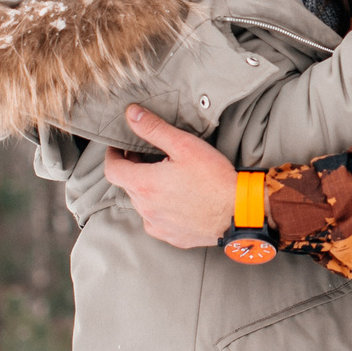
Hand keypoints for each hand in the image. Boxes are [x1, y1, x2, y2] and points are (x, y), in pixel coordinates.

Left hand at [103, 105, 238, 248]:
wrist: (239, 212)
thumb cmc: (214, 177)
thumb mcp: (184, 145)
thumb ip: (154, 129)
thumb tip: (131, 114)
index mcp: (144, 184)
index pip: (112, 170)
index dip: (113, 155)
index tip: (119, 147)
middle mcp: (146, 208)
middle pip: (128, 185)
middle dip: (133, 168)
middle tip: (148, 155)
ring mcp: (158, 225)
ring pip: (142, 203)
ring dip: (147, 188)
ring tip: (166, 176)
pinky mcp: (172, 236)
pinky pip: (156, 221)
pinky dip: (159, 208)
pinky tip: (175, 200)